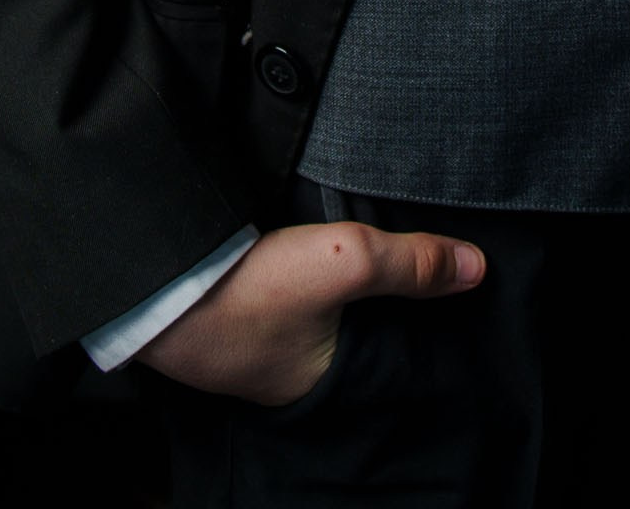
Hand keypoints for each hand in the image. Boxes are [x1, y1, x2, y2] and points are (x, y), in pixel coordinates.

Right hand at [134, 219, 486, 405]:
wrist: (152, 287)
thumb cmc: (247, 290)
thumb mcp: (343, 261)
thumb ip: (410, 263)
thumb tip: (478, 268)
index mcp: (334, 381)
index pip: (401, 356)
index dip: (427, 322)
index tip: (453, 284)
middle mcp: (301, 374)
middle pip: (363, 335)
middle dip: (385, 303)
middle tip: (416, 260)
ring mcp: (262, 348)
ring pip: (323, 317)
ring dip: (340, 288)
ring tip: (367, 248)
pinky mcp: (231, 314)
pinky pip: (284, 300)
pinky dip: (300, 277)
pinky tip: (303, 248)